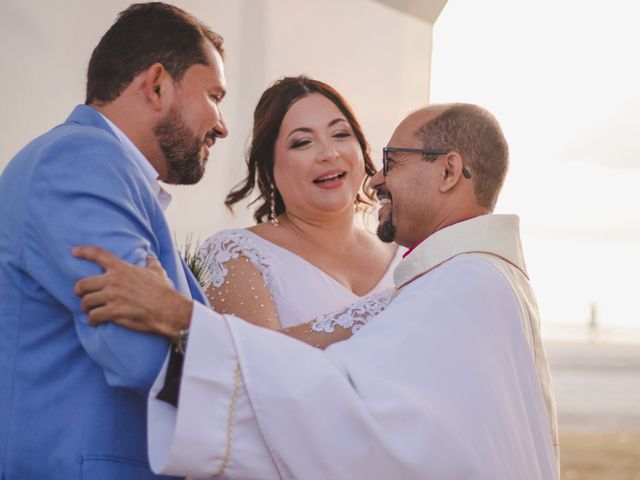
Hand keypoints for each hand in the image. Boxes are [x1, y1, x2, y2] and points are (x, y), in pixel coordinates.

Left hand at [73, 246, 192, 341]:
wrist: (169, 309)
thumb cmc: (164, 291)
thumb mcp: (158, 272)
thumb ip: (151, 263)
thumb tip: (149, 257)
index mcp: (122, 268)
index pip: (99, 255)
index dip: (84, 252)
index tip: (74, 251)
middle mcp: (114, 281)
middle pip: (83, 283)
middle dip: (79, 291)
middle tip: (81, 295)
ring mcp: (112, 297)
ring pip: (86, 302)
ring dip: (86, 308)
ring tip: (90, 311)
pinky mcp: (113, 312)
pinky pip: (93, 316)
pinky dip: (92, 320)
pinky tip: (95, 322)